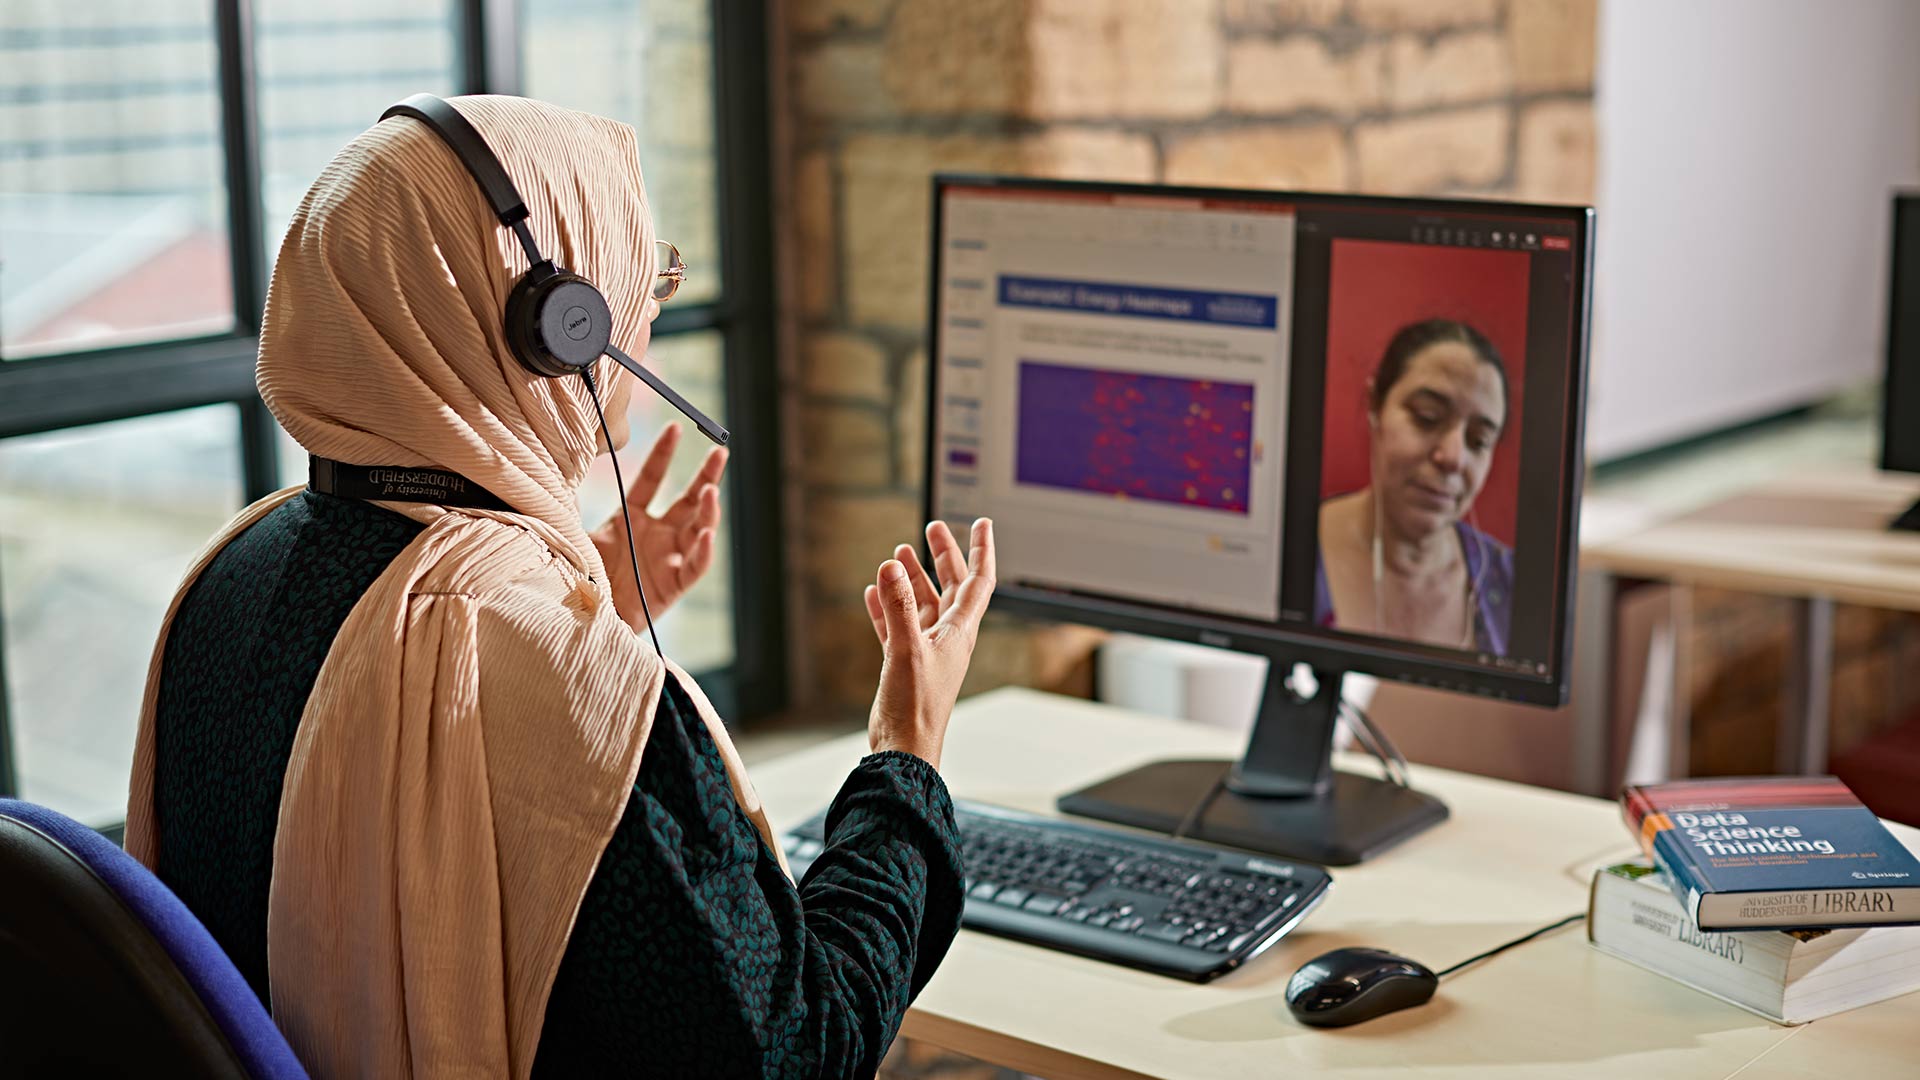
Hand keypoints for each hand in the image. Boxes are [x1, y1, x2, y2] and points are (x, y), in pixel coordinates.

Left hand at [591, 423, 725, 629]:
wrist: (581, 620)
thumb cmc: (578, 578)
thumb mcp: (574, 537)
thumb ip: (571, 509)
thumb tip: (554, 472)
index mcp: (631, 518)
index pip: (652, 480)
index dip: (663, 454)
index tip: (674, 428)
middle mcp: (655, 534)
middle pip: (688, 500)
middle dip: (706, 477)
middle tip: (719, 453)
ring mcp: (667, 558)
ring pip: (698, 529)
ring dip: (707, 511)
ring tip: (710, 492)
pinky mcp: (674, 585)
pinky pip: (695, 565)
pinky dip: (703, 550)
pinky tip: (705, 533)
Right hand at [861, 519, 995, 769]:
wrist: (905, 749)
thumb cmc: (916, 707)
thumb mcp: (906, 649)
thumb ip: (898, 607)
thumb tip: (892, 567)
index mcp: (960, 632)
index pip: (978, 582)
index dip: (981, 550)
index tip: (981, 523)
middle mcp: (947, 638)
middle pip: (951, 587)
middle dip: (943, 556)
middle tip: (933, 529)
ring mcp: (926, 651)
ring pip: (921, 605)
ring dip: (911, 580)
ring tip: (898, 556)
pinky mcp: (904, 664)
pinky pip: (897, 627)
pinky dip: (886, 609)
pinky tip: (873, 594)